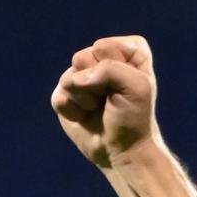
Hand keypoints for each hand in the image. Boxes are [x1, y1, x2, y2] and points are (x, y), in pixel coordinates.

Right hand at [51, 35, 157, 167]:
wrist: (122, 149)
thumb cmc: (134, 117)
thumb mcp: (137, 86)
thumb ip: (109, 68)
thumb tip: (75, 79)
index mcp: (127, 50)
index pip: (105, 46)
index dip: (115, 70)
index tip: (128, 87)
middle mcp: (102, 58)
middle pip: (83, 57)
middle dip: (98, 83)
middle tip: (111, 99)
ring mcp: (81, 75)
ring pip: (69, 77)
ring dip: (86, 99)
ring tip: (99, 108)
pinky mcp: (65, 94)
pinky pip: (60, 96)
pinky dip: (74, 112)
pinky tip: (85, 117)